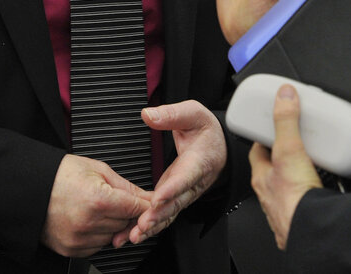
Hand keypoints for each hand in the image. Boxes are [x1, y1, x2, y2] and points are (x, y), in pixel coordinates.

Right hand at [41, 155, 151, 257]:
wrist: (30, 187)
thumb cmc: (60, 175)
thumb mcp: (98, 169)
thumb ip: (126, 186)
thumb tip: (147, 197)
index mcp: (99, 200)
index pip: (137, 209)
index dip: (145, 204)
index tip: (147, 202)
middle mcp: (89, 224)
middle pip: (127, 224)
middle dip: (126, 212)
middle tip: (114, 199)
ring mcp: (79, 239)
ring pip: (114, 236)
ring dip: (112, 224)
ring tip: (96, 207)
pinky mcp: (71, 249)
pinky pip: (98, 246)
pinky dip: (98, 234)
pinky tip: (88, 219)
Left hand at [130, 101, 227, 242]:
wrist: (219, 147)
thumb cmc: (206, 131)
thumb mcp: (193, 113)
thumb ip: (172, 114)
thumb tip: (148, 115)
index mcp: (199, 161)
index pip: (186, 176)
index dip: (173, 188)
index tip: (158, 198)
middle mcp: (192, 183)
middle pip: (176, 203)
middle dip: (159, 216)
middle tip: (141, 225)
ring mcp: (183, 193)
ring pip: (168, 214)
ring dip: (151, 227)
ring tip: (132, 236)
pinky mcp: (173, 198)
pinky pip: (162, 215)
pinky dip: (149, 227)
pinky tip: (130, 235)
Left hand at [248, 85, 322, 250]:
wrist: (311, 230)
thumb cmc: (294, 199)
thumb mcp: (289, 149)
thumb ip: (286, 119)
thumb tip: (284, 94)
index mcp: (263, 178)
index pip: (258, 152)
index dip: (265, 139)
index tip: (272, 128)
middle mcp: (271, 195)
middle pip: (275, 170)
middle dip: (285, 158)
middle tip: (299, 145)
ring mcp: (287, 209)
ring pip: (290, 188)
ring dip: (300, 177)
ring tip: (315, 165)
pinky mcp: (304, 219)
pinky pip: (308, 203)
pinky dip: (315, 195)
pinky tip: (326, 189)